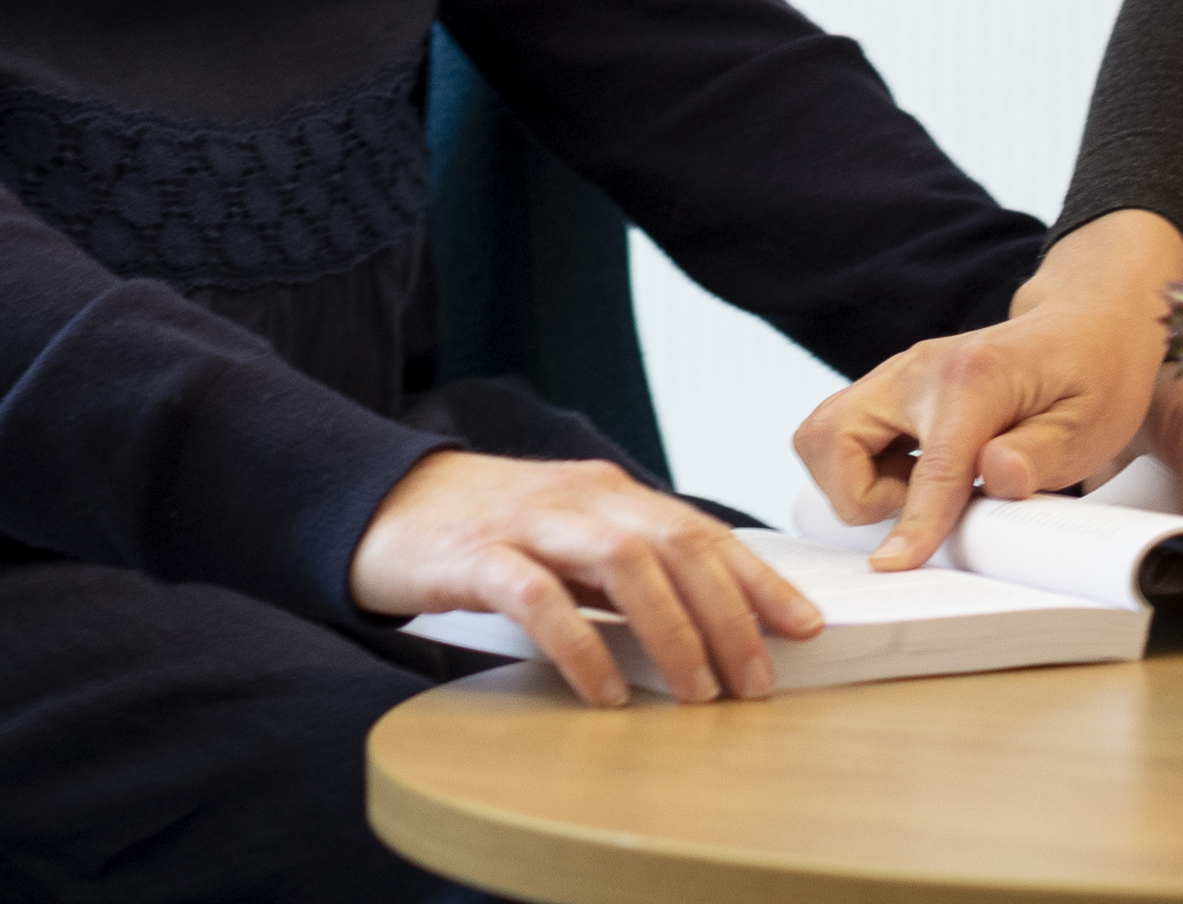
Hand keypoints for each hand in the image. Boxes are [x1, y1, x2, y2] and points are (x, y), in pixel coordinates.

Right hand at [347, 452, 818, 707]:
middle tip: (757, 679)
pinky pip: (542, 598)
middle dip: (730, 614)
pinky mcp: (479, 556)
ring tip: (699, 689)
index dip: (756, 580)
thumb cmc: (481, 530)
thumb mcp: (564, 538)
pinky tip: (606, 689)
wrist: (379, 501)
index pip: (700, 532)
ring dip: (673, 629)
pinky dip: (583, 645)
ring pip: (624, 562)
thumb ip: (621, 569)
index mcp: (608, 492)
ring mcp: (529, 521)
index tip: (803, 627)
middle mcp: (580, 496)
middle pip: (677, 545)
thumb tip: (696, 625)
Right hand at [792, 212, 1182, 570]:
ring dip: (853, 482)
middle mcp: (918, 368)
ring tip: (919, 492)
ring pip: (822, 435)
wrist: (1085, 322)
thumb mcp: (1093, 423)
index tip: (893, 566)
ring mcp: (898, 375)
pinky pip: (840, 434)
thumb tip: (997, 476)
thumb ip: (1042, 454)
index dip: (914, 524)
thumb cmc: (1094, 373)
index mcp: (974, 378)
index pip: (932, 466)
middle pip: (831, 437)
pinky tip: (916, 476)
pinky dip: (860, 468)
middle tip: (922, 508)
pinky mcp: (891, 388)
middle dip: (858, 496)